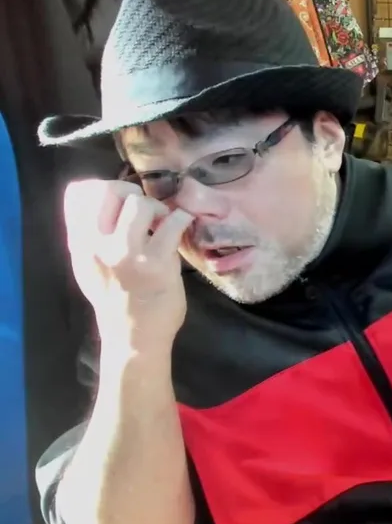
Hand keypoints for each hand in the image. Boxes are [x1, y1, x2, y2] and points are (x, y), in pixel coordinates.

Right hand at [63, 180, 194, 351]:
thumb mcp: (88, 266)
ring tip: (163, 222)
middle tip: (146, 209)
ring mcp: (127, 253)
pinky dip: (181, 219)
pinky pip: (172, 223)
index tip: (120, 199)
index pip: (78, 194)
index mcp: (79, 243)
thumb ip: (90, 235)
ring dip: (157, 208)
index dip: (103, 186)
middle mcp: (98, 245)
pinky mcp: (156, 263)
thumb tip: (101, 200)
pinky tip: (181, 228)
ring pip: (140, 203)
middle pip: (110, 190)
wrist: (133, 336)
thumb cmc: (115, 299)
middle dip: (133, 192)